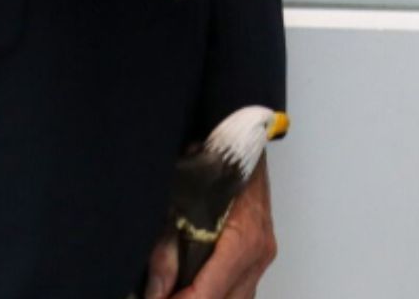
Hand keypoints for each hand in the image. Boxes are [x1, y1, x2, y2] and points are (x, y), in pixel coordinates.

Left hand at [146, 156, 276, 298]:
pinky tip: (191, 287)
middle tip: (159, 296)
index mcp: (244, 239)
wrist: (242, 135)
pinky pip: (239, 292)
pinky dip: (216, 295)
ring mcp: (263, 256)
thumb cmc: (214, 160)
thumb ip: (166, 245)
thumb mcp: (182, 196)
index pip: (207, 296)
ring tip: (173, 292)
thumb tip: (155, 290)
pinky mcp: (260, 255)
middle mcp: (259, 254)